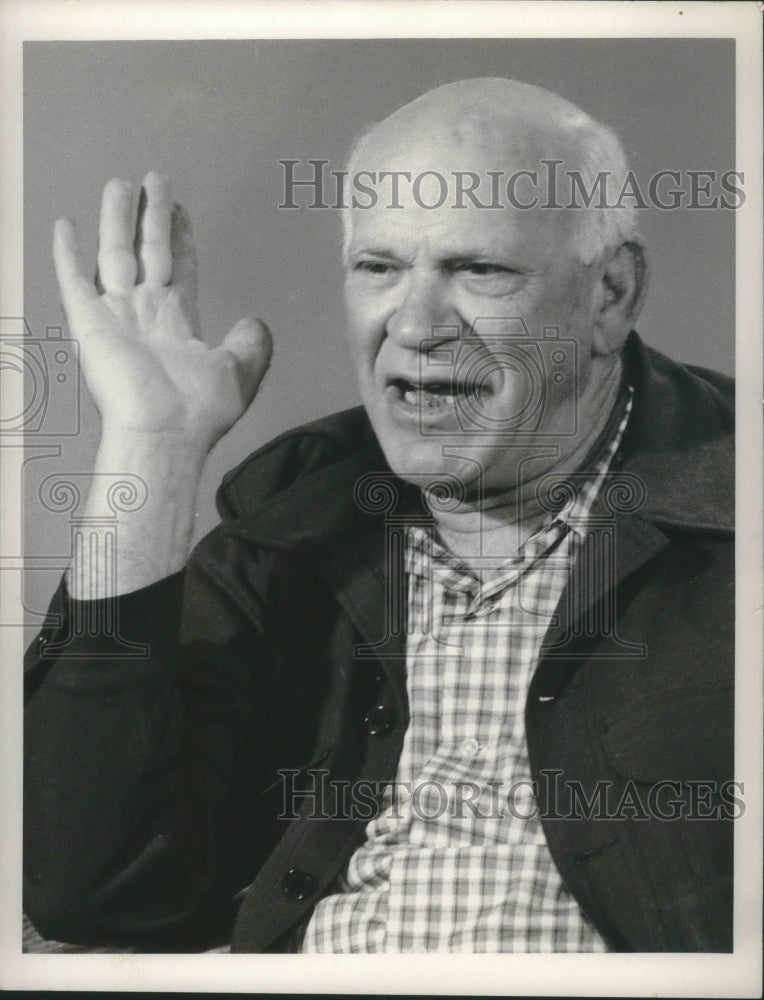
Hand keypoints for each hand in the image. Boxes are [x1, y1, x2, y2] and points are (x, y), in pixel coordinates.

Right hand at [53, 172, 271, 454]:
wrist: (166, 432)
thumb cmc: (201, 411)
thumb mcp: (240, 370)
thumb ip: (250, 342)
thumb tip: (255, 321)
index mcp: (179, 322)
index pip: (179, 267)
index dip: (180, 238)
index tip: (181, 209)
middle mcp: (146, 314)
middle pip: (150, 251)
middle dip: (153, 216)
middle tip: (156, 180)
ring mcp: (117, 317)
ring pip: (116, 253)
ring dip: (117, 219)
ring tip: (120, 184)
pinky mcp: (90, 324)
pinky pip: (74, 280)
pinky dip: (67, 253)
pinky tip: (65, 225)